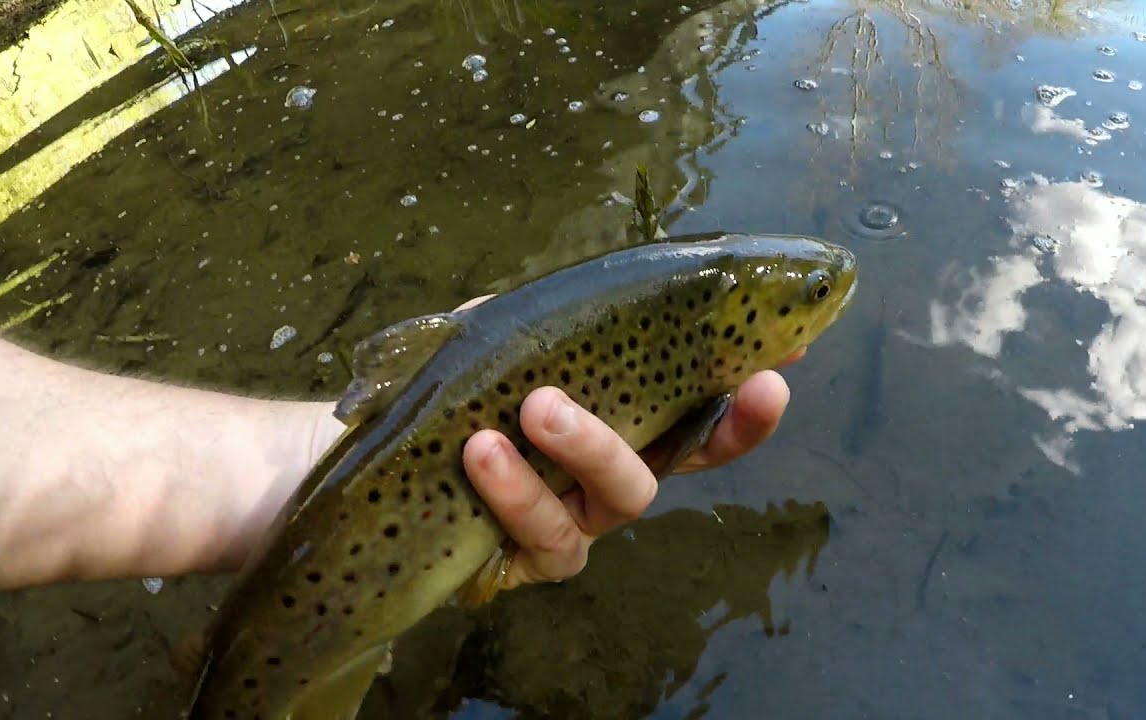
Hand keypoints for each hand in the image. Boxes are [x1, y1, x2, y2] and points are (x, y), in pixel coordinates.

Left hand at [453, 295, 792, 590]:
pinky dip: (518, 491)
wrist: (355, 483)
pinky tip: (482, 452)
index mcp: (613, 416)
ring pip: (628, 493)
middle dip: (738, 423)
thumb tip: (584, 292)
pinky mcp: (534, 562)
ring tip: (540, 404)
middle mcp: (610, 471)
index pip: (700, 404)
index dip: (749, 389)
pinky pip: (550, 536)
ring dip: (592, 443)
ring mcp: (580, 519)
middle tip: (755, 383)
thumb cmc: (426, 409)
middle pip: (698, 455)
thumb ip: (526, 318)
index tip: (790, 357)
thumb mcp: (476, 347)